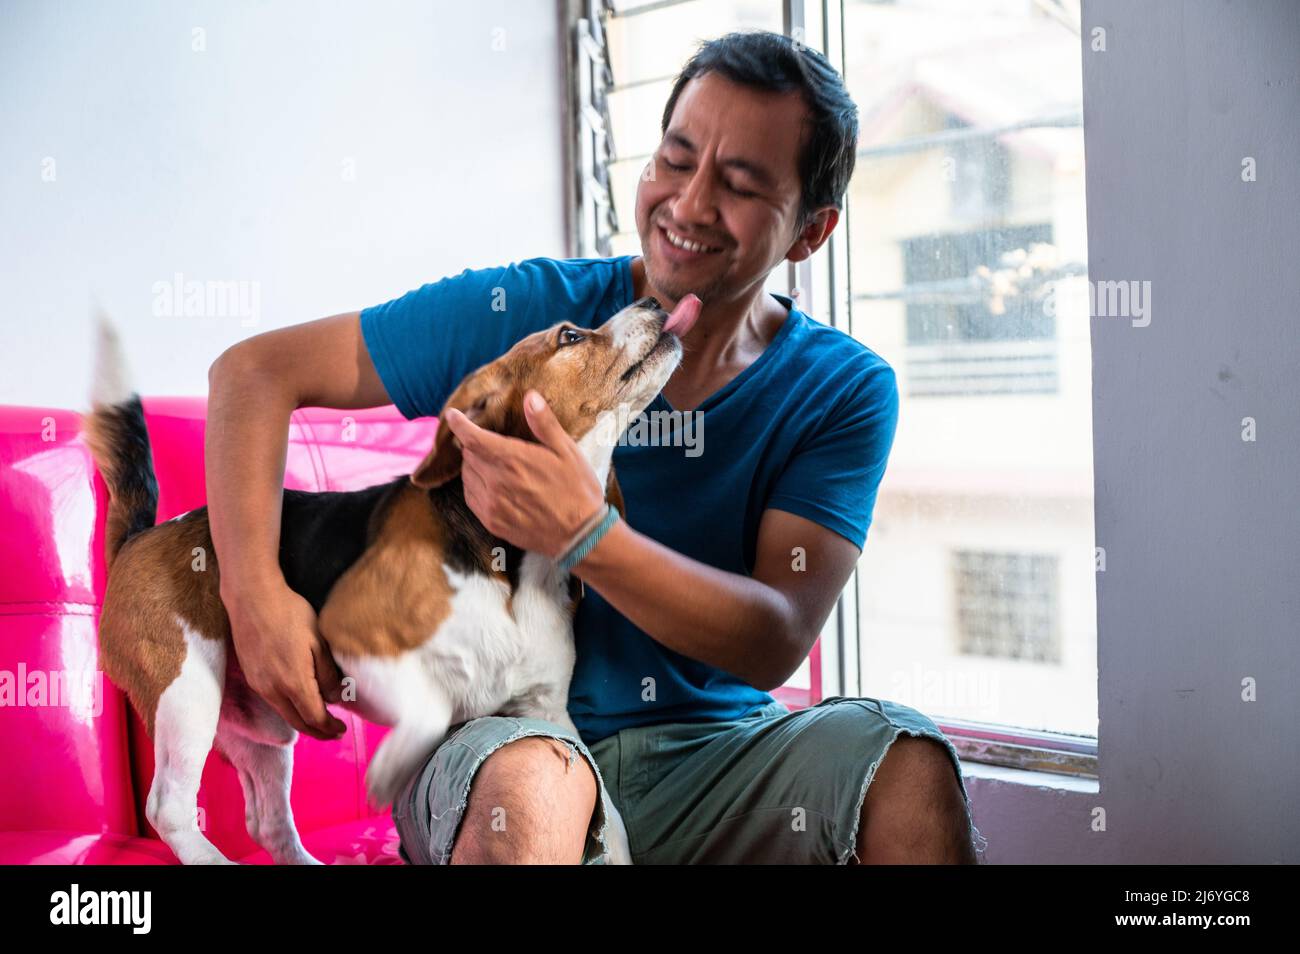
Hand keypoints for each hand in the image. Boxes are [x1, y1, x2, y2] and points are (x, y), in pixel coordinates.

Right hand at [224, 577, 347, 739]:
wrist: (252, 598)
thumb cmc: (289, 614)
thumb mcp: (318, 641)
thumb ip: (327, 674)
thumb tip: (335, 698)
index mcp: (293, 682)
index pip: (314, 717)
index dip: (329, 728)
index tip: (342, 729)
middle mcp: (272, 689)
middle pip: (297, 723)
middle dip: (317, 732)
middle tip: (333, 732)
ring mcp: (258, 684)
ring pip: (283, 713)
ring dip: (302, 721)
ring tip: (320, 719)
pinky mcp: (250, 676)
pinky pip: (272, 701)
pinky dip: (289, 708)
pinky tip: (299, 701)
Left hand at [442, 389, 605, 557]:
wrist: (580, 536)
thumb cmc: (578, 490)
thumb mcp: (568, 452)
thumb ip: (544, 424)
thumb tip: (530, 397)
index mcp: (514, 460)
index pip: (474, 438)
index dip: (460, 425)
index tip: (452, 416)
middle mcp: (497, 482)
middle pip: (469, 455)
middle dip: (473, 444)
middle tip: (484, 440)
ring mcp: (492, 505)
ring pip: (467, 476)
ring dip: (473, 465)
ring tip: (490, 462)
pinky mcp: (493, 523)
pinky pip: (471, 498)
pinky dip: (474, 486)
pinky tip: (488, 483)